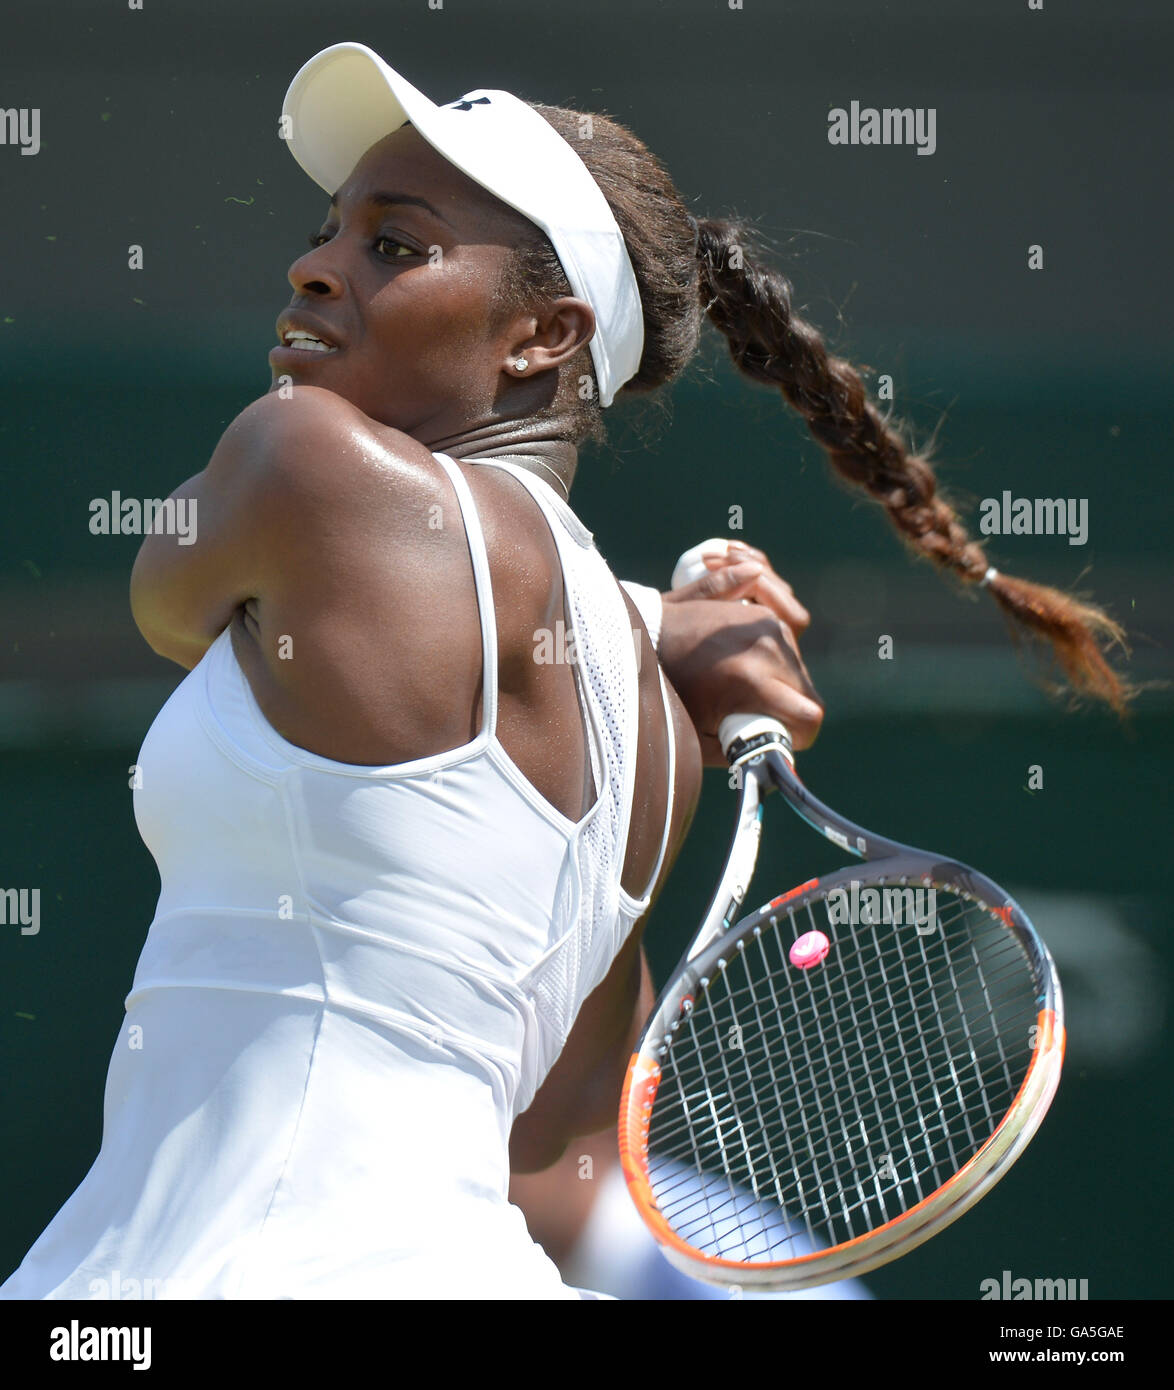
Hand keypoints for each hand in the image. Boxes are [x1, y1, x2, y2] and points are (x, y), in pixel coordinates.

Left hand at [658, 541, 823, 765]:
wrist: (647, 634)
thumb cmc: (667, 687)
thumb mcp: (699, 733)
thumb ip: (741, 751)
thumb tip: (772, 761)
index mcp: (753, 679)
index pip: (809, 716)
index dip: (798, 737)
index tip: (778, 739)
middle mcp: (768, 647)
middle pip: (807, 694)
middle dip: (789, 711)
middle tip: (752, 714)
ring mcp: (768, 626)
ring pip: (800, 670)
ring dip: (784, 685)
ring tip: (744, 687)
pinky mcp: (764, 614)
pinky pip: (790, 648)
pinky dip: (778, 662)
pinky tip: (749, 665)